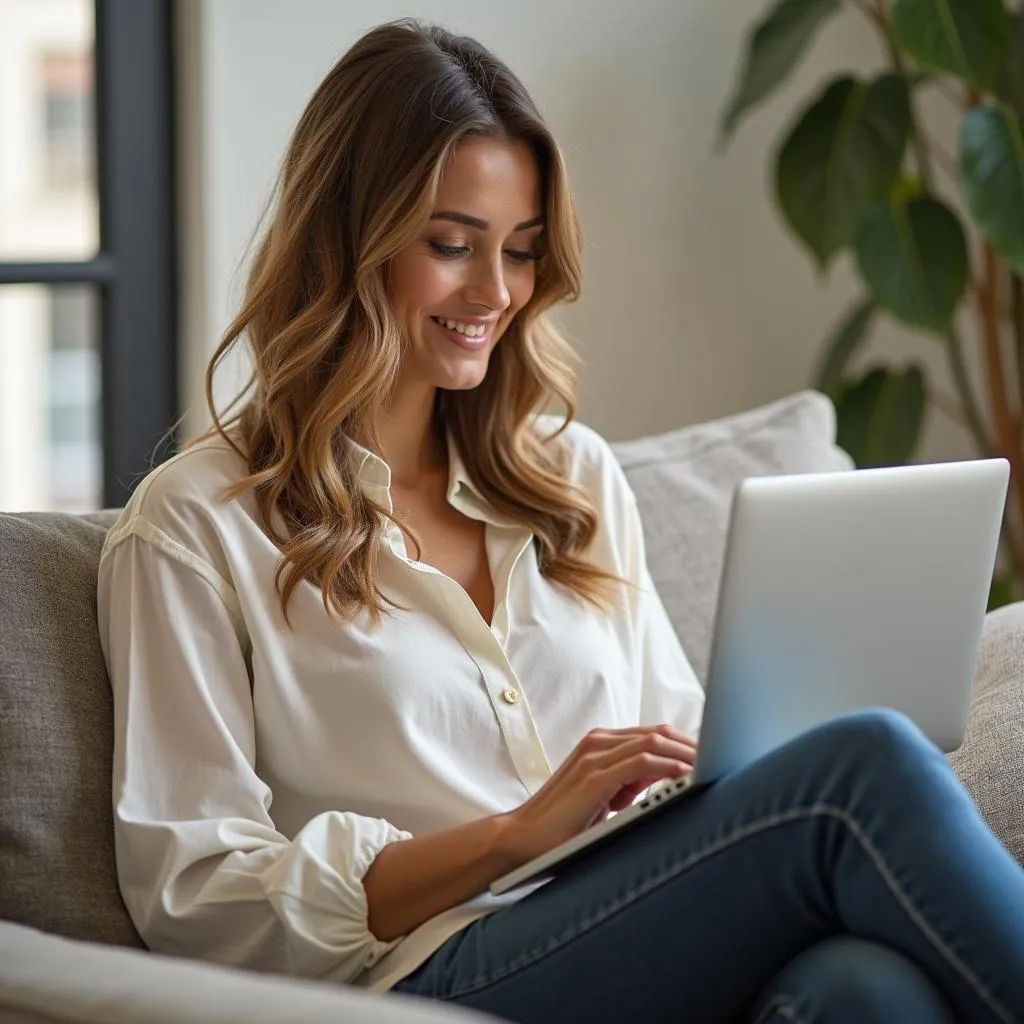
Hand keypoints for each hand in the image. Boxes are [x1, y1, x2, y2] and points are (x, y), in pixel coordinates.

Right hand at [498, 725, 697, 865]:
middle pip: (659, 733)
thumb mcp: (605, 798)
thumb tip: (668, 780)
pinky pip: (642, 763)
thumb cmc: (564, 825)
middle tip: (723, 761)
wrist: (522, 839)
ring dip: (687, 755)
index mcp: (600, 744)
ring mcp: (594, 756)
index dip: (686, 743)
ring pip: (654, 743)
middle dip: (693, 746)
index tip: (714, 757)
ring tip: (713, 769)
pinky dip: (668, 768)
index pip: (654, 734)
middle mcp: (597, 742)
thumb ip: (630, 783)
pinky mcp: (594, 776)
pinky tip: (687, 778)